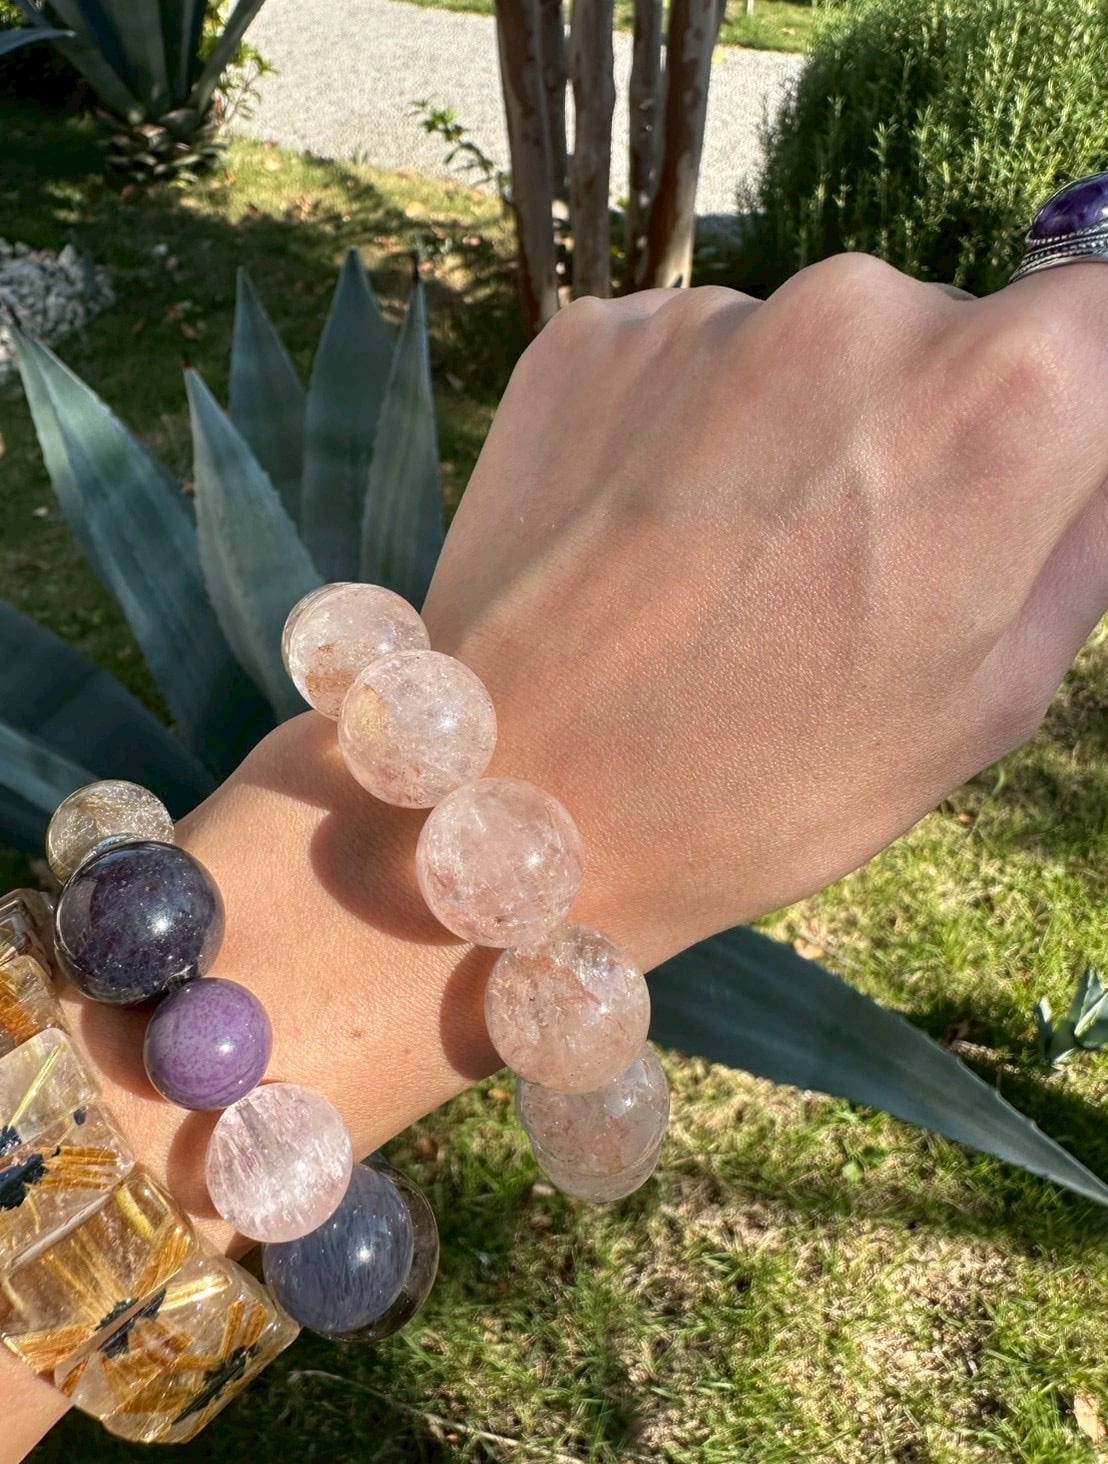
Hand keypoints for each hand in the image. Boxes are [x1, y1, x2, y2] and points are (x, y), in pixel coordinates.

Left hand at [421, 256, 1107, 968]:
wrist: (516, 803)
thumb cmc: (768, 787)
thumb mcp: (992, 697)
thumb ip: (1086, 534)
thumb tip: (1091, 448)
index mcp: (1000, 400)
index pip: (1104, 314)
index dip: (1076, 401)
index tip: (1019, 474)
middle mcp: (855, 309)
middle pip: (941, 330)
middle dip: (919, 428)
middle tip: (841, 566)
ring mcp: (707, 314)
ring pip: (803, 349)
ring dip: (790, 430)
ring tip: (724, 570)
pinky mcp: (588, 335)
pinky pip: (686, 361)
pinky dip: (684, 430)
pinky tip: (646, 542)